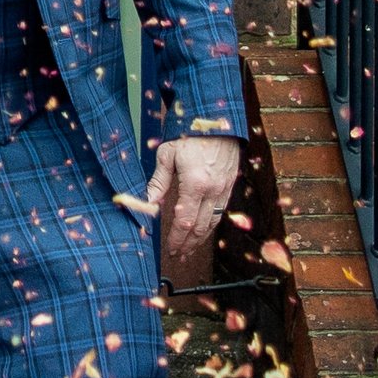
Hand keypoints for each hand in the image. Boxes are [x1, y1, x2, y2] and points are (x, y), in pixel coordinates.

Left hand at [141, 135, 241, 289]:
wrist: (218, 122)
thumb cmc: (190, 135)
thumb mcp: (167, 155)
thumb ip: (158, 182)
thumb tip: (147, 204)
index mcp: (196, 184)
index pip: (185, 221)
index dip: (177, 239)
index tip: (171, 249)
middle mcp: (213, 190)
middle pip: (201, 227)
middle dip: (189, 244)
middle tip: (179, 256)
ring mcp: (224, 189)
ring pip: (213, 222)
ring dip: (201, 239)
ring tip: (190, 249)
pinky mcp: (230, 185)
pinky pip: (221, 211)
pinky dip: (211, 225)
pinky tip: (203, 230)